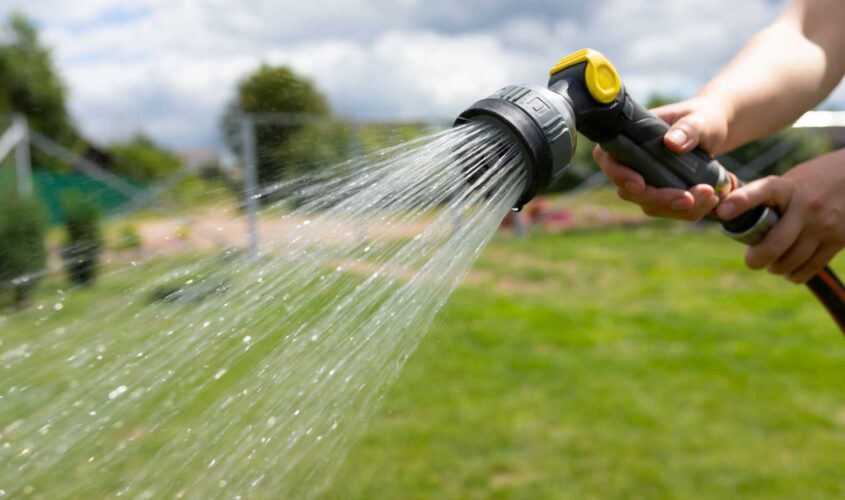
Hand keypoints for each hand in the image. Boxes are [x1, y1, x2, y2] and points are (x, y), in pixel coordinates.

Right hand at [593, 96, 731, 219]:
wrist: (713, 131)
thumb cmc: (702, 119)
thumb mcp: (699, 120)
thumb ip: (688, 129)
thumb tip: (672, 143)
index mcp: (629, 137)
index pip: (608, 159)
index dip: (618, 174)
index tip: (640, 184)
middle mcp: (631, 163)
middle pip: (629, 190)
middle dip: (658, 198)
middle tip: (689, 198)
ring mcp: (645, 181)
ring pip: (649, 205)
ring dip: (677, 208)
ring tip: (709, 195)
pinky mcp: (660, 194)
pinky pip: (668, 210)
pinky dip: (688, 210)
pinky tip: (709, 200)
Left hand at [716, 149, 844, 282]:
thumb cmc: (814, 182)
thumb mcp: (790, 180)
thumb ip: (766, 198)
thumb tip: (727, 215)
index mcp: (789, 187)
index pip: (764, 190)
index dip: (741, 201)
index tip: (723, 211)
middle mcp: (807, 206)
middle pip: (775, 244)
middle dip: (756, 259)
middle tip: (751, 260)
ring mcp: (825, 225)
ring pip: (791, 261)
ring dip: (776, 267)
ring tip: (773, 263)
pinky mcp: (839, 240)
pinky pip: (810, 267)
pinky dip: (795, 274)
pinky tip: (790, 270)